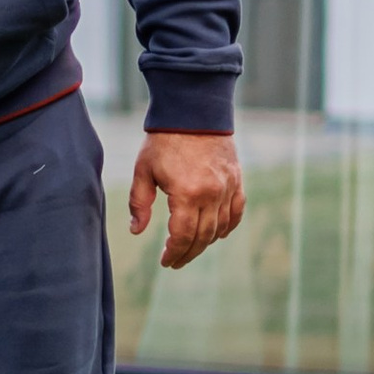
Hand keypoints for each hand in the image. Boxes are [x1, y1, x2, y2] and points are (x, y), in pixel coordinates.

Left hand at [129, 130, 243, 270]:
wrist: (194, 111)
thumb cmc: (163, 139)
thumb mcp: (143, 170)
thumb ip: (140, 203)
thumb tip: (137, 231)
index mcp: (186, 194)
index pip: (182, 236)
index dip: (174, 253)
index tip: (166, 262)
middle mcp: (211, 194)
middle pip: (202, 237)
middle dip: (188, 253)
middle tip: (175, 261)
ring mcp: (227, 187)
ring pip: (219, 227)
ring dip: (205, 243)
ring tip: (191, 249)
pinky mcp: (236, 180)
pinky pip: (236, 211)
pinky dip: (228, 226)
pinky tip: (217, 235)